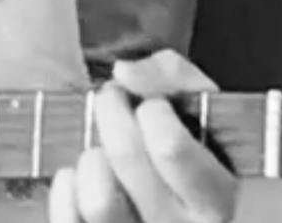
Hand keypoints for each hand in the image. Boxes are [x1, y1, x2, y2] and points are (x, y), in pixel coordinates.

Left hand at [46, 50, 238, 222]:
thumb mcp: (193, 102)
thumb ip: (171, 75)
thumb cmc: (176, 142)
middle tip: (113, 101)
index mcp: (215, 198)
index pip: (170, 147)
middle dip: (113, 112)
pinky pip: (68, 218)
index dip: (152, 110)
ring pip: (98, 201)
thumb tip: (126, 73)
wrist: (152, 175)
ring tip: (103, 152)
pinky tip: (84, 178)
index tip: (151, 105)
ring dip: (93, 159)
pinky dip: (67, 188)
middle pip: (127, 157)